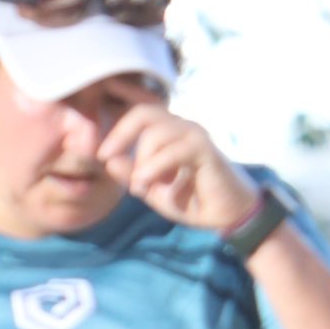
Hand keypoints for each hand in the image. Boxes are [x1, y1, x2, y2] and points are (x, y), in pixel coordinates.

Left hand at [97, 102, 259, 236]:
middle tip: (107, 158)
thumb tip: (109, 161)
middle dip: (120, 135)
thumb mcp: (154, 190)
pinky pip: (175, 150)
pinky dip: (155, 167)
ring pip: (156, 133)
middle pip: (144, 114)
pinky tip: (147, 184)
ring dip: (140, 161)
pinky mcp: (205, 150)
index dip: (117, 130)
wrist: (227, 214)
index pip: (139, 115)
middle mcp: (182, 127)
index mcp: (169, 133)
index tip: (102, 154)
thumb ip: (133, 175)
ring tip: (139, 187)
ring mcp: (195, 135)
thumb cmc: (192, 199)